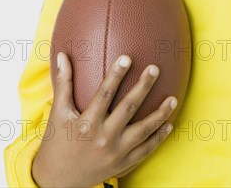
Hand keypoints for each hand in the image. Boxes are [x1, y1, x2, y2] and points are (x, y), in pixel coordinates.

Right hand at [31, 52, 176, 187]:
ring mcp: (115, 153)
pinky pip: (145, 150)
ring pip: (143, 130)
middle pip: (128, 108)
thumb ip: (63, 83)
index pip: (105, 94)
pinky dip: (158, 138)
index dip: (116, 75)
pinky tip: (169, 124)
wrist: (57, 181)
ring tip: (173, 99)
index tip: (127, 58)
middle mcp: (103, 138)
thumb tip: (61, 55)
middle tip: (155, 69)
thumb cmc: (56, 142)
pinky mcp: (122, 164)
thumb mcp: (57, 112)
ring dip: (159, 114)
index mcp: (87, 123)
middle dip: (143, 87)